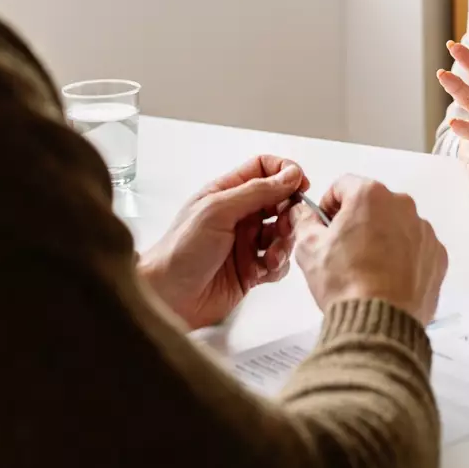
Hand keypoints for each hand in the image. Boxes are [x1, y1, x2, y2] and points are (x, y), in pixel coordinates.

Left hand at [139, 156, 308, 330]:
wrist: (168, 297)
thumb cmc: (180, 252)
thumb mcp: (217, 211)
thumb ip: (256, 191)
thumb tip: (288, 175)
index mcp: (227, 193)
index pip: (264, 170)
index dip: (285, 173)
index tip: (300, 184)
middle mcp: (239, 215)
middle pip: (280, 202)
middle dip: (289, 213)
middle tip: (285, 225)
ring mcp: (246, 243)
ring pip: (283, 233)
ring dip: (284, 242)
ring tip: (271, 254)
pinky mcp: (251, 269)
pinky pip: (279, 262)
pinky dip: (278, 265)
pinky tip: (264, 270)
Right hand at [291, 176, 447, 324]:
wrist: (378, 323)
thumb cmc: (346, 284)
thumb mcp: (309, 248)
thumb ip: (304, 221)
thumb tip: (303, 214)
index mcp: (370, 196)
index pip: (344, 185)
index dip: (329, 204)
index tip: (325, 223)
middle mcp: (402, 206)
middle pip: (373, 204)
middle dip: (357, 221)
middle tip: (343, 249)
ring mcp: (424, 231)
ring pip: (396, 225)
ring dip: (382, 238)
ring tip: (366, 268)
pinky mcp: (436, 255)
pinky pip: (416, 248)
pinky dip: (402, 257)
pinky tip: (386, 278)